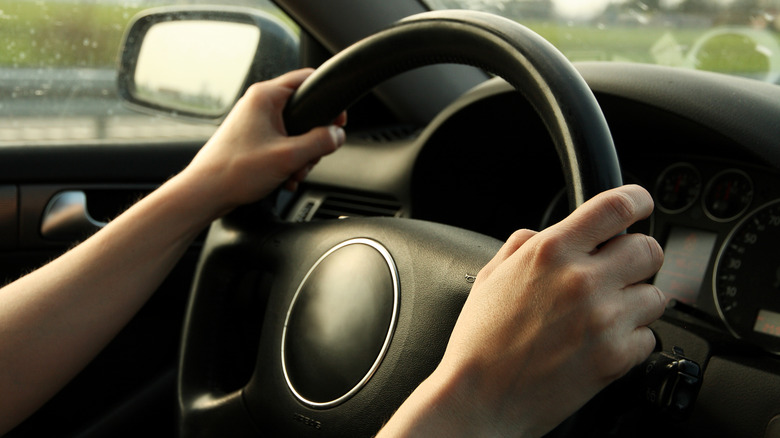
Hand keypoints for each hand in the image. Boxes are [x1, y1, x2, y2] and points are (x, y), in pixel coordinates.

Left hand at [183, 68, 346, 215]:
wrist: (205, 193)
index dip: (328, 100)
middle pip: (304, 112)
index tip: (338, 121)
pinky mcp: (252, 140)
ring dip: (301, 156)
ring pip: (295, 133)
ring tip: (292, 172)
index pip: (307, 79)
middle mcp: (258, 105)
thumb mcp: (289, 156)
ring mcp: (255, 123)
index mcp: (265, 97)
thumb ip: (320, 143)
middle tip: (309, 158)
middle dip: (313, 140)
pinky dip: (288, 162)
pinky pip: (282, 145)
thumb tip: (338, 135)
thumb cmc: (235, 171)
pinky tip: (285, 178)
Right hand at [380, 185, 665, 436]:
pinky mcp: (616, 357)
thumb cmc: (479, 341)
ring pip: (656, 295)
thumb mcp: (490, 276)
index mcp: (551, 252)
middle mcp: (583, 279)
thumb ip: (523, 244)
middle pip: (649, 249)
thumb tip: (547, 233)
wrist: (479, 398)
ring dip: (636, 301)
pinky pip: (649, 337)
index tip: (641, 205)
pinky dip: (632, 339)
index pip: (616, 206)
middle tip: (620, 271)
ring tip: (604, 315)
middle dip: (637, 258)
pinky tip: (600, 343)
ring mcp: (604, 319)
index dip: (637, 200)